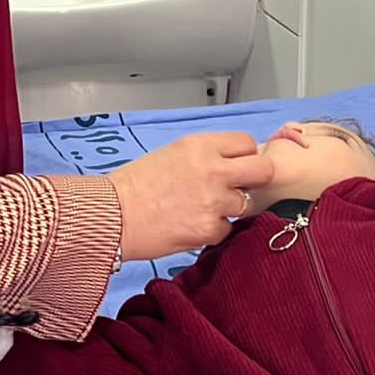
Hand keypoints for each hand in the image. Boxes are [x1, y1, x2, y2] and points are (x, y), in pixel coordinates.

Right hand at [108, 131, 274, 262]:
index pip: (247, 143)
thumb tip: (231, 164)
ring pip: (245, 204)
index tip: (238, 166)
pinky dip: (214, 231)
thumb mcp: (172, 154)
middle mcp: (212, 169)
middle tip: (242, 188)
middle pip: (263, 170)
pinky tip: (192, 226)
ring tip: (203, 210)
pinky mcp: (209, 229)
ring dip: (230, 209)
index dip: (245, 156)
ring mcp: (214, 201)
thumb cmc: (134, 185)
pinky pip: (227, 230)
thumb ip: (204, 156)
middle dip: (257, 179)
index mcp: (200, 145)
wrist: (112, 216)